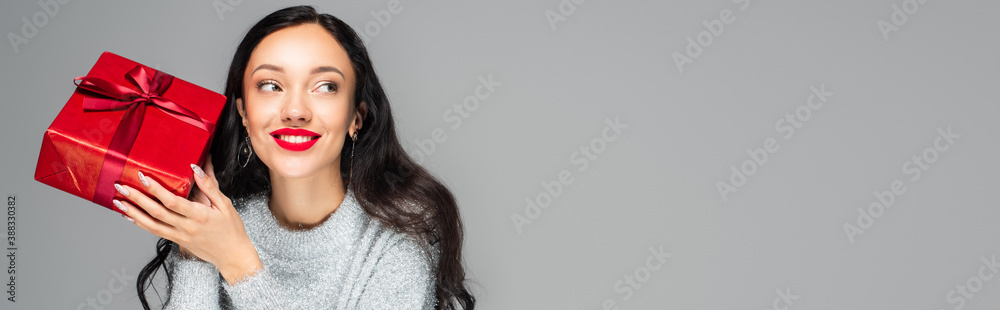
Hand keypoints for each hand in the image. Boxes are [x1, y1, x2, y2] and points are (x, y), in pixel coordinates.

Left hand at [114, 155, 262, 284]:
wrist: (232, 255)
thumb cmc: (231, 229)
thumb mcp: (225, 205)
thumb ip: (210, 186)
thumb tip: (197, 168)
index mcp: (200, 215)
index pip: (173, 201)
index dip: (156, 189)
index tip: (143, 177)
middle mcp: (186, 227)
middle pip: (156, 212)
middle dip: (137, 198)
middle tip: (122, 187)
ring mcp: (180, 235)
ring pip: (151, 224)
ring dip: (133, 212)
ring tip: (119, 201)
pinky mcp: (177, 241)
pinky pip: (155, 232)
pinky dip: (140, 224)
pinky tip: (130, 216)